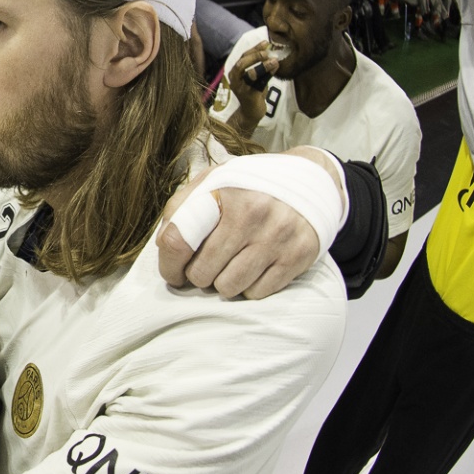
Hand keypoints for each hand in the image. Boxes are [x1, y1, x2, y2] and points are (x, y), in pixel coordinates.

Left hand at [156, 173, 322, 299]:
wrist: (310, 181)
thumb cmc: (249, 186)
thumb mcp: (212, 181)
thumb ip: (181, 207)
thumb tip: (163, 246)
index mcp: (221, 192)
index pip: (178, 240)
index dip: (168, 265)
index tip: (173, 273)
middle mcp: (251, 214)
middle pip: (202, 272)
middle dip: (198, 275)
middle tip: (205, 267)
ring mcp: (276, 237)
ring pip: (229, 287)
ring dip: (223, 284)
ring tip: (229, 267)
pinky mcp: (297, 256)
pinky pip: (258, 292)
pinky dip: (250, 287)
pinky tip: (252, 269)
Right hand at [224, 39, 278, 123]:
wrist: (251, 113)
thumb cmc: (254, 94)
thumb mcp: (256, 79)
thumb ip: (262, 69)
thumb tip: (274, 56)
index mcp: (235, 73)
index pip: (242, 57)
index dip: (254, 49)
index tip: (266, 42)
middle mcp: (235, 79)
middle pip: (241, 63)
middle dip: (255, 56)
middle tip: (268, 52)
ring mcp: (240, 88)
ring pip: (249, 73)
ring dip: (262, 65)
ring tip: (273, 61)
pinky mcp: (248, 96)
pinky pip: (257, 84)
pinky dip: (267, 75)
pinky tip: (275, 70)